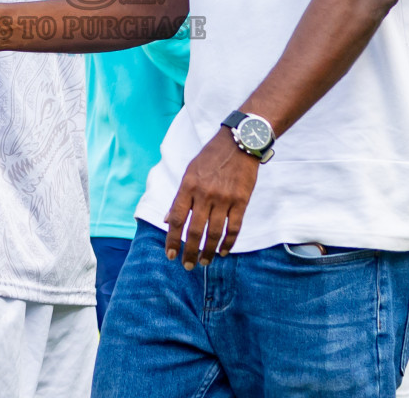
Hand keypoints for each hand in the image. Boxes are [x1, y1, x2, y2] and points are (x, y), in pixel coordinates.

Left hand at [165, 128, 259, 269]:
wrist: (239, 142)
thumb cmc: (211, 157)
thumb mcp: (190, 171)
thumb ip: (179, 197)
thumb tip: (167, 220)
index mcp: (188, 186)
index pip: (176, 219)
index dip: (172, 240)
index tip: (171, 255)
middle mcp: (205, 194)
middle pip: (195, 230)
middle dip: (190, 252)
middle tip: (188, 266)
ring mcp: (224, 198)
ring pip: (214, 233)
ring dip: (208, 251)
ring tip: (204, 262)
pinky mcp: (241, 201)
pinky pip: (234, 228)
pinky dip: (228, 243)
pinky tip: (223, 251)